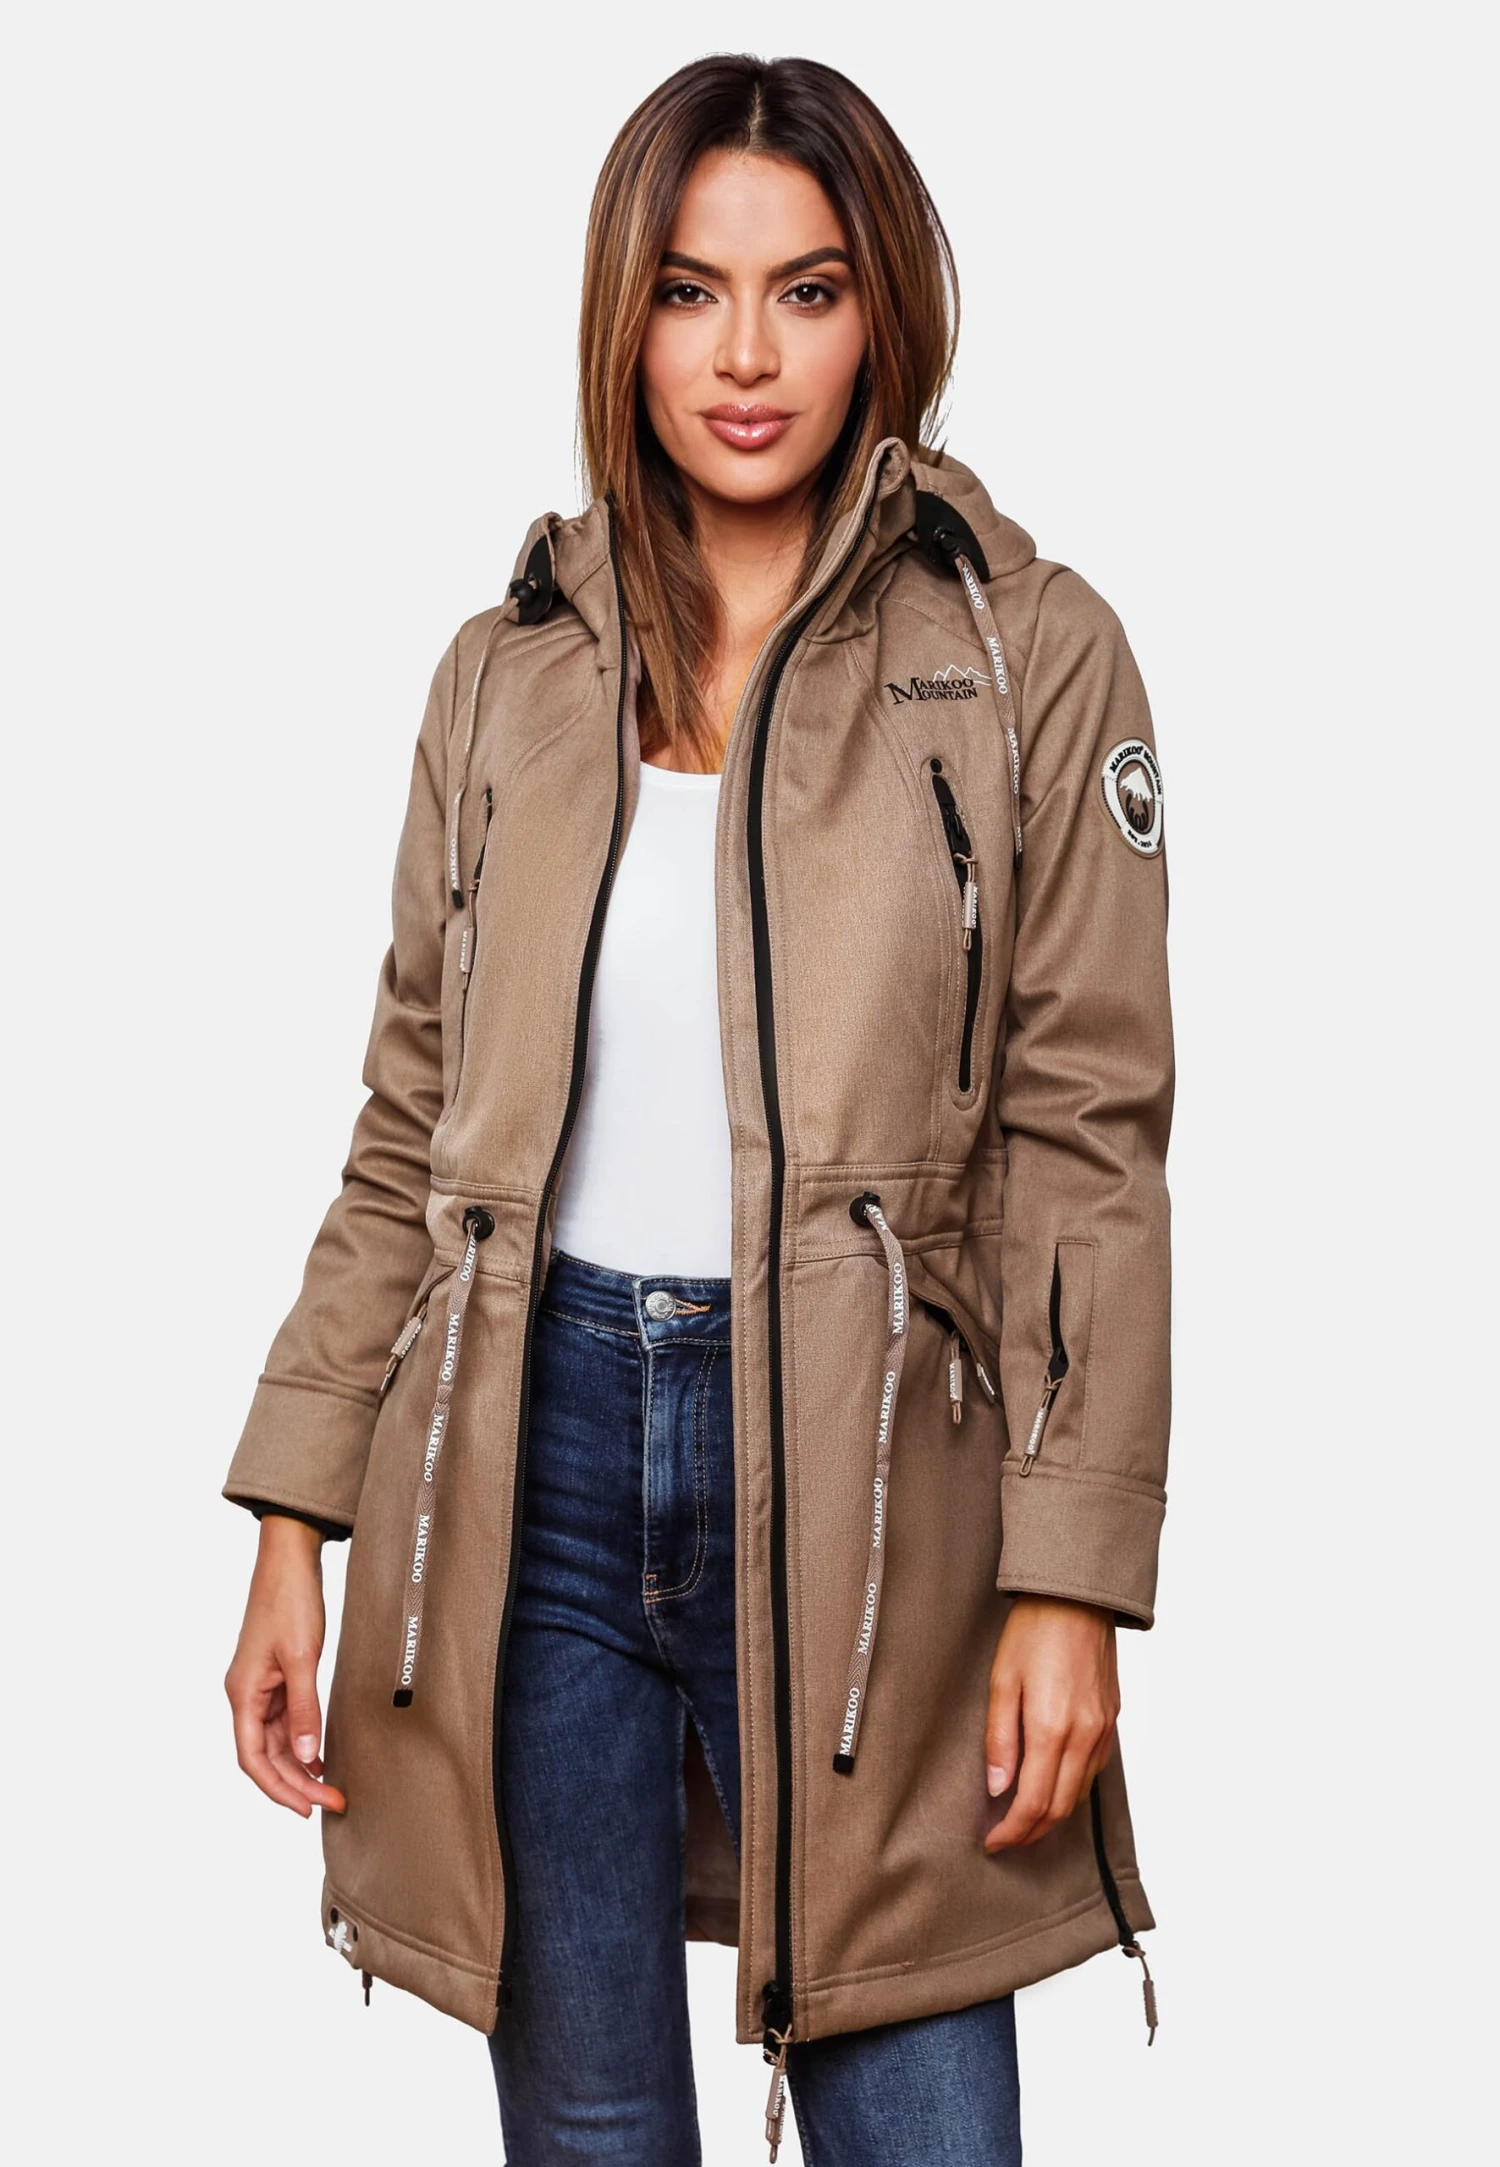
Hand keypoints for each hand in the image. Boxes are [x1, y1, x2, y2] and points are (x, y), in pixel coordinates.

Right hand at [225, 1515, 347, 1816]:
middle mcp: (245, 1695)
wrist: (289, 1560)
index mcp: (242, 1694)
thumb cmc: (290, 1602)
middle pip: (265, 1756)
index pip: (253, 1759)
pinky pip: (284, 1722)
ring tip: (331, 1789)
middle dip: (296, 1784)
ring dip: (300, 1767)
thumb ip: (304, 1709)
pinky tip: (319, 1758)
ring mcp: (260, 1687)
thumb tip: (306, 1757)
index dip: (278, 1789)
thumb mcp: (302, 1658)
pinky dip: (301, 1743)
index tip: (307, 1810)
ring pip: (275, 1742)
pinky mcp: (275, 1677)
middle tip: (332, 1803)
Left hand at [983, 1595, 1118, 1849]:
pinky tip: (1053, 1783)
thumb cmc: (1033, 1631)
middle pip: (1061, 1808)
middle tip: (1006, 1839)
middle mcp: (1085, 1735)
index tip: (993, 1841)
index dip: (1013, 1830)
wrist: (1077, 1597)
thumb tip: (997, 1788)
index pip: (1034, 1802)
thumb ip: (1000, 1739)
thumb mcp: (1002, 1681)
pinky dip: (1072, 1788)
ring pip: (1081, 1793)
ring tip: (1025, 1818)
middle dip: (1033, 1832)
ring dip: (1054, 1814)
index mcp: (1052, 1728)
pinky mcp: (1112, 1720)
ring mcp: (1103, 1729)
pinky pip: (1094, 1769)